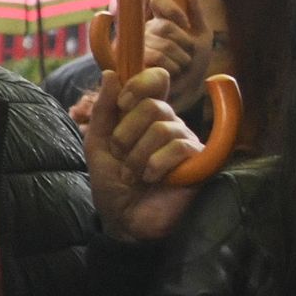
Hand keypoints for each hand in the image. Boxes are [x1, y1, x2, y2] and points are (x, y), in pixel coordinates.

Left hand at [78, 65, 209, 245]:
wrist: (124, 221)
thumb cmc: (113, 184)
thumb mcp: (97, 145)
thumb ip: (103, 111)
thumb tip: (111, 74)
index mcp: (146, 116)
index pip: (155, 79)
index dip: (138, 85)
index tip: (122, 104)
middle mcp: (169, 124)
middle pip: (153, 105)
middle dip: (126, 133)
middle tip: (120, 155)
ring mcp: (186, 142)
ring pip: (162, 128)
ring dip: (137, 155)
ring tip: (133, 175)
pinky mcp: (198, 162)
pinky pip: (178, 147)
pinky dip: (156, 165)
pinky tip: (151, 179)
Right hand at [138, 0, 208, 95]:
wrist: (187, 92)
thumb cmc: (194, 64)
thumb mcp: (201, 36)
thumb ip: (196, 12)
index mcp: (160, 21)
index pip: (159, 1)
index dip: (174, 10)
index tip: (186, 25)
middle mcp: (145, 31)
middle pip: (166, 27)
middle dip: (184, 44)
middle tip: (188, 56)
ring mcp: (136, 48)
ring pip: (163, 45)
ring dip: (180, 59)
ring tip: (180, 67)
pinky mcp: (132, 65)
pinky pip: (154, 58)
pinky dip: (171, 67)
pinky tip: (171, 75)